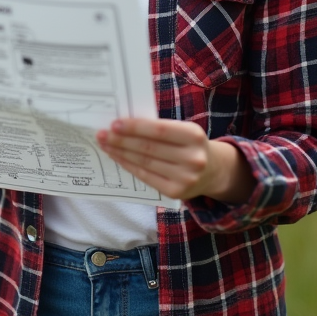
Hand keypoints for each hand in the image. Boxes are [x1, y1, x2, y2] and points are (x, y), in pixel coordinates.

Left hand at [97, 118, 254, 203]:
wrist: (213, 171)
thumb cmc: (191, 145)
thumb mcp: (183, 131)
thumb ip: (159, 127)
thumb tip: (123, 125)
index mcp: (194, 136)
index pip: (159, 131)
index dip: (135, 127)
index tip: (114, 124)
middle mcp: (193, 158)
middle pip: (148, 148)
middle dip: (121, 140)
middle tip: (102, 134)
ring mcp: (185, 178)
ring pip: (144, 163)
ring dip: (121, 153)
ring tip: (106, 144)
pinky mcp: (176, 192)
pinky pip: (145, 176)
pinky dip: (129, 165)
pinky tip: (117, 157)